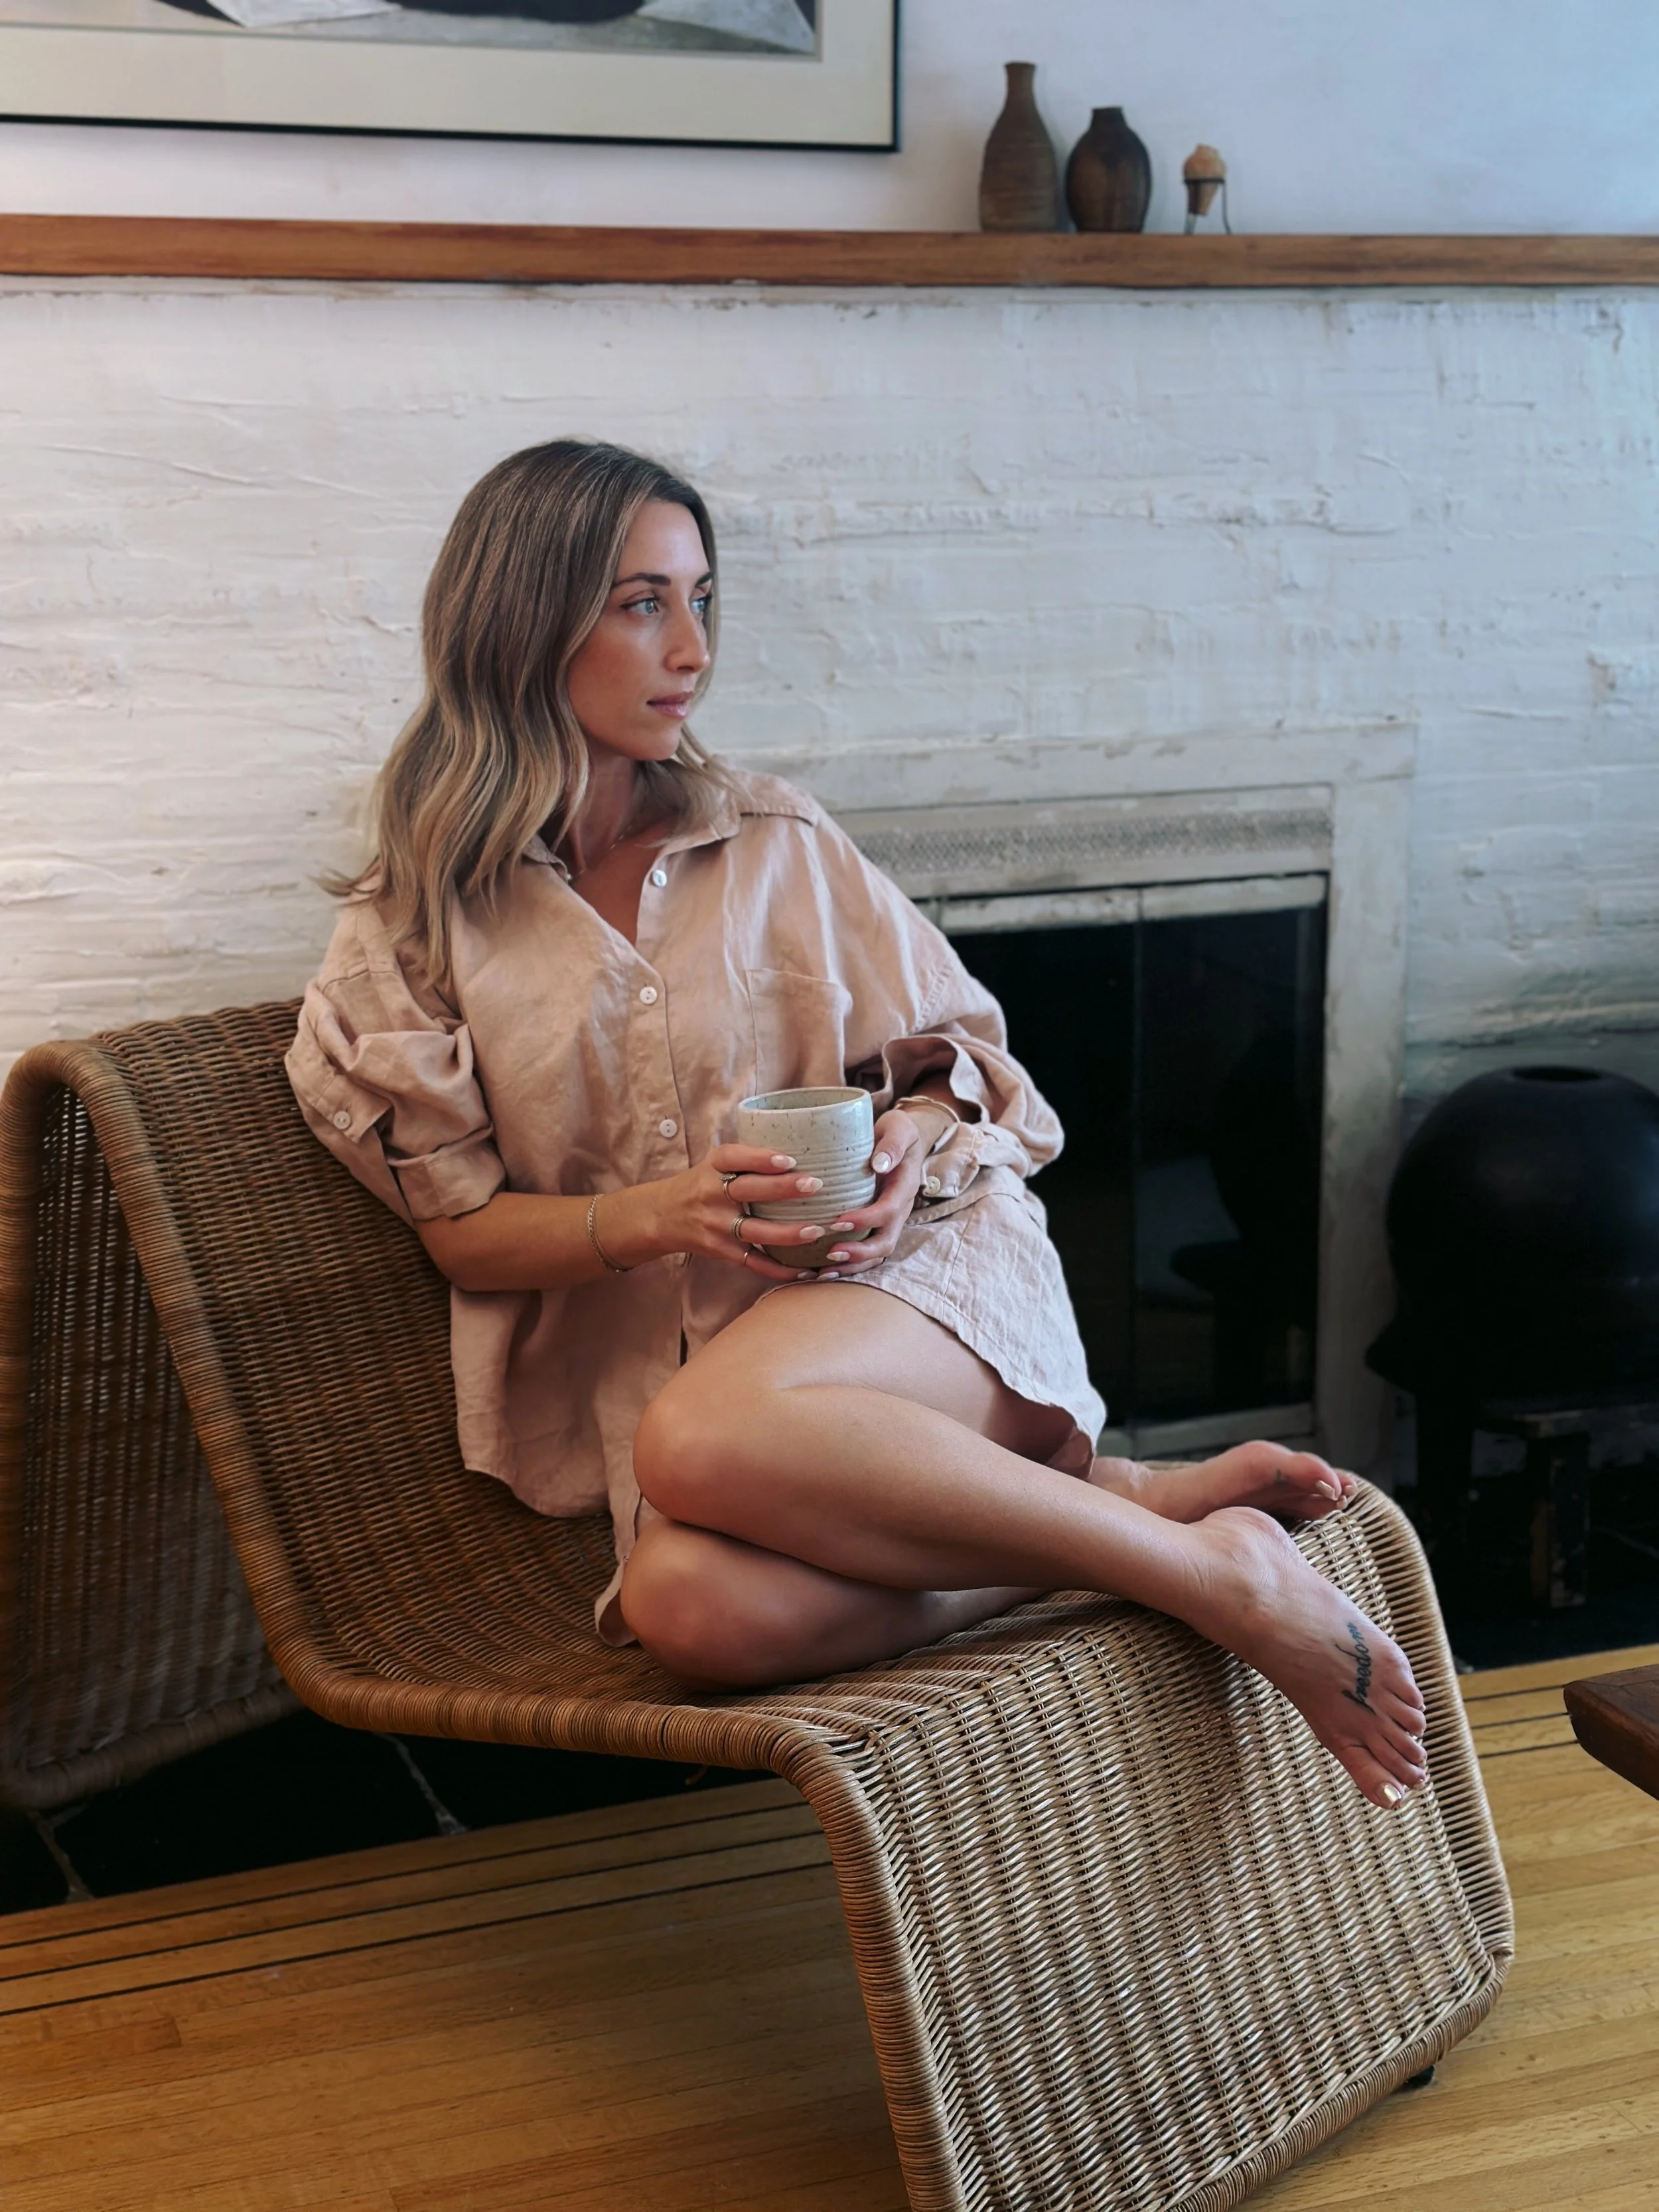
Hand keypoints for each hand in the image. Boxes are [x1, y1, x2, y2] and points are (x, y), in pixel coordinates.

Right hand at [618, 1142, 841, 1283]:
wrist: (660, 1217)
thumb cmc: (700, 1185)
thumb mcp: (713, 1163)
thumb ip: (748, 1158)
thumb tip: (804, 1148)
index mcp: (712, 1167)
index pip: (734, 1158)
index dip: (760, 1158)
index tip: (787, 1159)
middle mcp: (712, 1195)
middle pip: (748, 1192)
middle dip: (782, 1189)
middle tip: (814, 1185)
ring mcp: (717, 1226)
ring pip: (754, 1231)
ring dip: (786, 1234)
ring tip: (816, 1231)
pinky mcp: (722, 1251)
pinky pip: (754, 1262)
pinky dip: (779, 1270)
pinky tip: (804, 1271)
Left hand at [808, 1104, 945, 1275]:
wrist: (900, 1139)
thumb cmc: (895, 1131)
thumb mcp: (899, 1127)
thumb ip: (892, 1143)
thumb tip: (879, 1164)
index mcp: (904, 1187)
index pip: (889, 1210)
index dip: (866, 1220)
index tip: (838, 1221)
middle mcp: (899, 1210)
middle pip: (886, 1242)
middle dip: (859, 1253)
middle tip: (830, 1254)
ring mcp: (888, 1221)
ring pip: (876, 1254)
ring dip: (852, 1266)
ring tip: (823, 1271)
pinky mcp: (875, 1226)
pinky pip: (865, 1252)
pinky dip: (847, 1264)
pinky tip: (821, 1269)